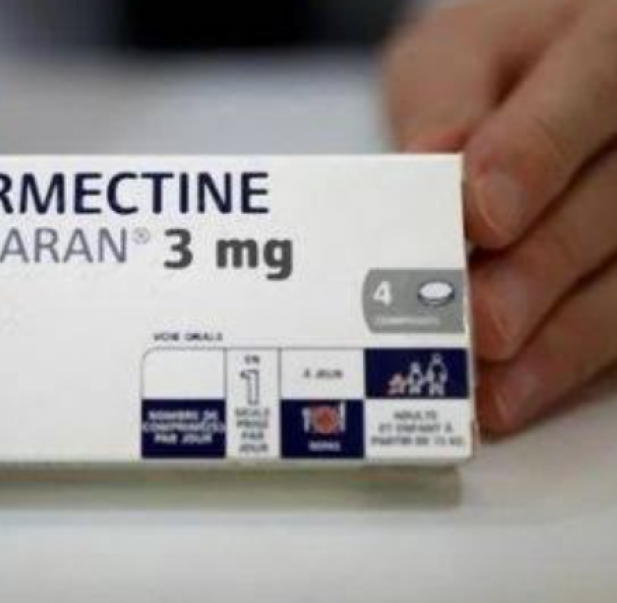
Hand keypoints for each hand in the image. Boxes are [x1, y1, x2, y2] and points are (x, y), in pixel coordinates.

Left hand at [384, 0, 616, 434]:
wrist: (537, 75)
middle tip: (480, 323)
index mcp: (610, 38)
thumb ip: (443, 106)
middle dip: (543, 267)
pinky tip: (518, 393)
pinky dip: (570, 362)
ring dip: (563, 337)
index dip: (539, 153)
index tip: (483, 215)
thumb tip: (432, 165)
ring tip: (493, 387)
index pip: (594, 84)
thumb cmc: (494, 65)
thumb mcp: (454, 58)